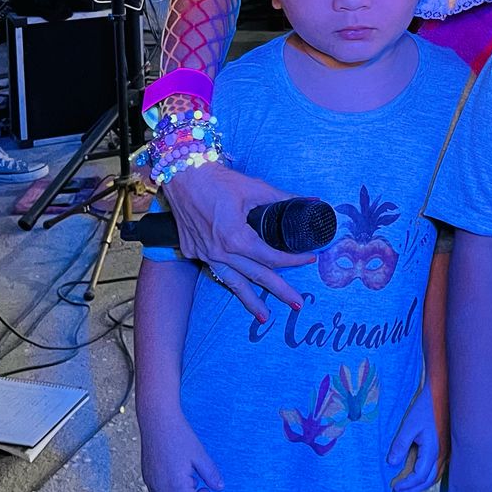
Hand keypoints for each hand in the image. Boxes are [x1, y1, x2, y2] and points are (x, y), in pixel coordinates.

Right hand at [140, 406, 223, 491]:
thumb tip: (219, 487)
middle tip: (205, 491)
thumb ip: (210, 473)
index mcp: (176, 485)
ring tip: (193, 483)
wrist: (157, 420)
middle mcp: (161, 489)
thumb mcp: (200, 454)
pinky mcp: (147, 478)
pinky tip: (180, 479)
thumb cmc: (179, 435)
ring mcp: (152, 485)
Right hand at [163, 161, 314, 321]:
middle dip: (279, 291)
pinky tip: (239, 287)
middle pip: (256, 276)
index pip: (271, 257)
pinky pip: (215, 270)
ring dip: (250, 300)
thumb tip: (310, 201)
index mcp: (236, 238)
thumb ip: (283, 198)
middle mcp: (219, 252)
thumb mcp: (254, 188)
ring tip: (265, 317)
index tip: (308, 259)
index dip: (293, 260)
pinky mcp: (192, 251)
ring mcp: (204, 254)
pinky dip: (229, 280)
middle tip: (297, 303)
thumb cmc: (217, 180)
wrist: (181, 175)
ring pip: (232, 282)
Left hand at [388, 384, 440, 491]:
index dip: (407, 484)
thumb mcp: (409, 425)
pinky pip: (438, 469)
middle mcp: (441, 454)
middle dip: (413, 489)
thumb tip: (392, 463)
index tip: (394, 487)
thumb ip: (400, 444)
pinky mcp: (445, 448)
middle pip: (429, 480)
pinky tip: (418, 474)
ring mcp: (445, 452)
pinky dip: (427, 477)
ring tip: (407, 487)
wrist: (442, 395)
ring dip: (421, 485)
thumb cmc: (425, 408)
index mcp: (432, 450)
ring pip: (435, 476)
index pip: (420, 476)